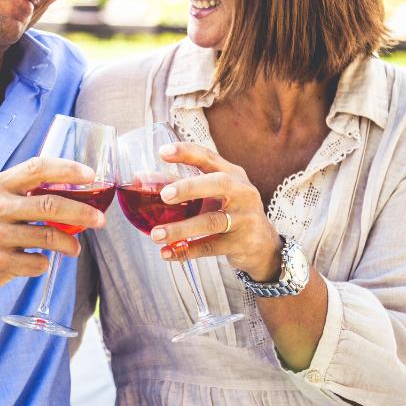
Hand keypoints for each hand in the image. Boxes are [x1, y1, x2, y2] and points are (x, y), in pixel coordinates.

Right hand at [0, 157, 105, 302]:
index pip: (37, 168)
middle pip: (50, 205)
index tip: (91, 174)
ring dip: (69, 244)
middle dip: (82, 212)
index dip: (67, 169)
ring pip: (49, 237)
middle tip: (100, 219)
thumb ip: (24, 192)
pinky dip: (45, 263)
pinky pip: (37, 263)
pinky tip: (40, 261)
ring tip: (75, 248)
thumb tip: (72, 190)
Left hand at [150, 142, 280, 280]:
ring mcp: (245, 218)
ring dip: (181, 228)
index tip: (163, 152)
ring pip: (212, 221)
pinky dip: (187, 251)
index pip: (210, 157)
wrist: (263, 246)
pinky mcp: (242, 243)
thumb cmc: (230, 212)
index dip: (187, 153)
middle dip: (190, 188)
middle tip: (164, 195)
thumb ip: (181, 186)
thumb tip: (141, 179)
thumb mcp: (214, 195)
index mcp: (233, 174)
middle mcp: (243, 192)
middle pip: (219, 184)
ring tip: (155, 234)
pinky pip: (211, 247)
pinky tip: (167, 253)